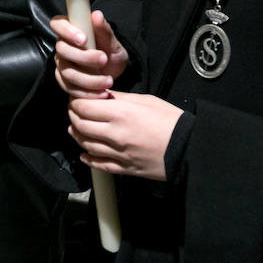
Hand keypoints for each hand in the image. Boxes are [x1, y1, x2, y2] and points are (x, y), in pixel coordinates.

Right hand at [53, 10, 128, 98]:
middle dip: (84, 57)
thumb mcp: (113, 43)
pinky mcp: (64, 82)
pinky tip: (101, 92)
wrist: (114, 75)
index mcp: (71, 30)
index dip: (67, 31)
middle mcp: (63, 46)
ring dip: (89, 79)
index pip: (57, 23)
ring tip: (108, 81)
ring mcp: (62, 65)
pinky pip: (70, 88)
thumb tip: (97, 15)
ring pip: (67, 72)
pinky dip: (87, 92)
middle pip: (62, 50)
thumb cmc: (111, 54)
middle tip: (104, 60)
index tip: (84, 39)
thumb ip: (104, 30)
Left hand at [68, 92, 182, 180]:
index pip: (83, 107)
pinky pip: (99, 164)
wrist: (189, 147)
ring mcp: (118, 154)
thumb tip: (101, 94)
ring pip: (86, 145)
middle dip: (74, 117)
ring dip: (78, 136)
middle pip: (80, 126)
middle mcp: (115, 134)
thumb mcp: (146, 100)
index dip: (76, 102)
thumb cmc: (171, 120)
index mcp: (120, 114)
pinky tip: (84, 154)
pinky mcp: (124, 168)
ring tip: (76, 129)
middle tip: (75, 111)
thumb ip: (120, 98)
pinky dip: (88, 159)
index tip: (77, 99)